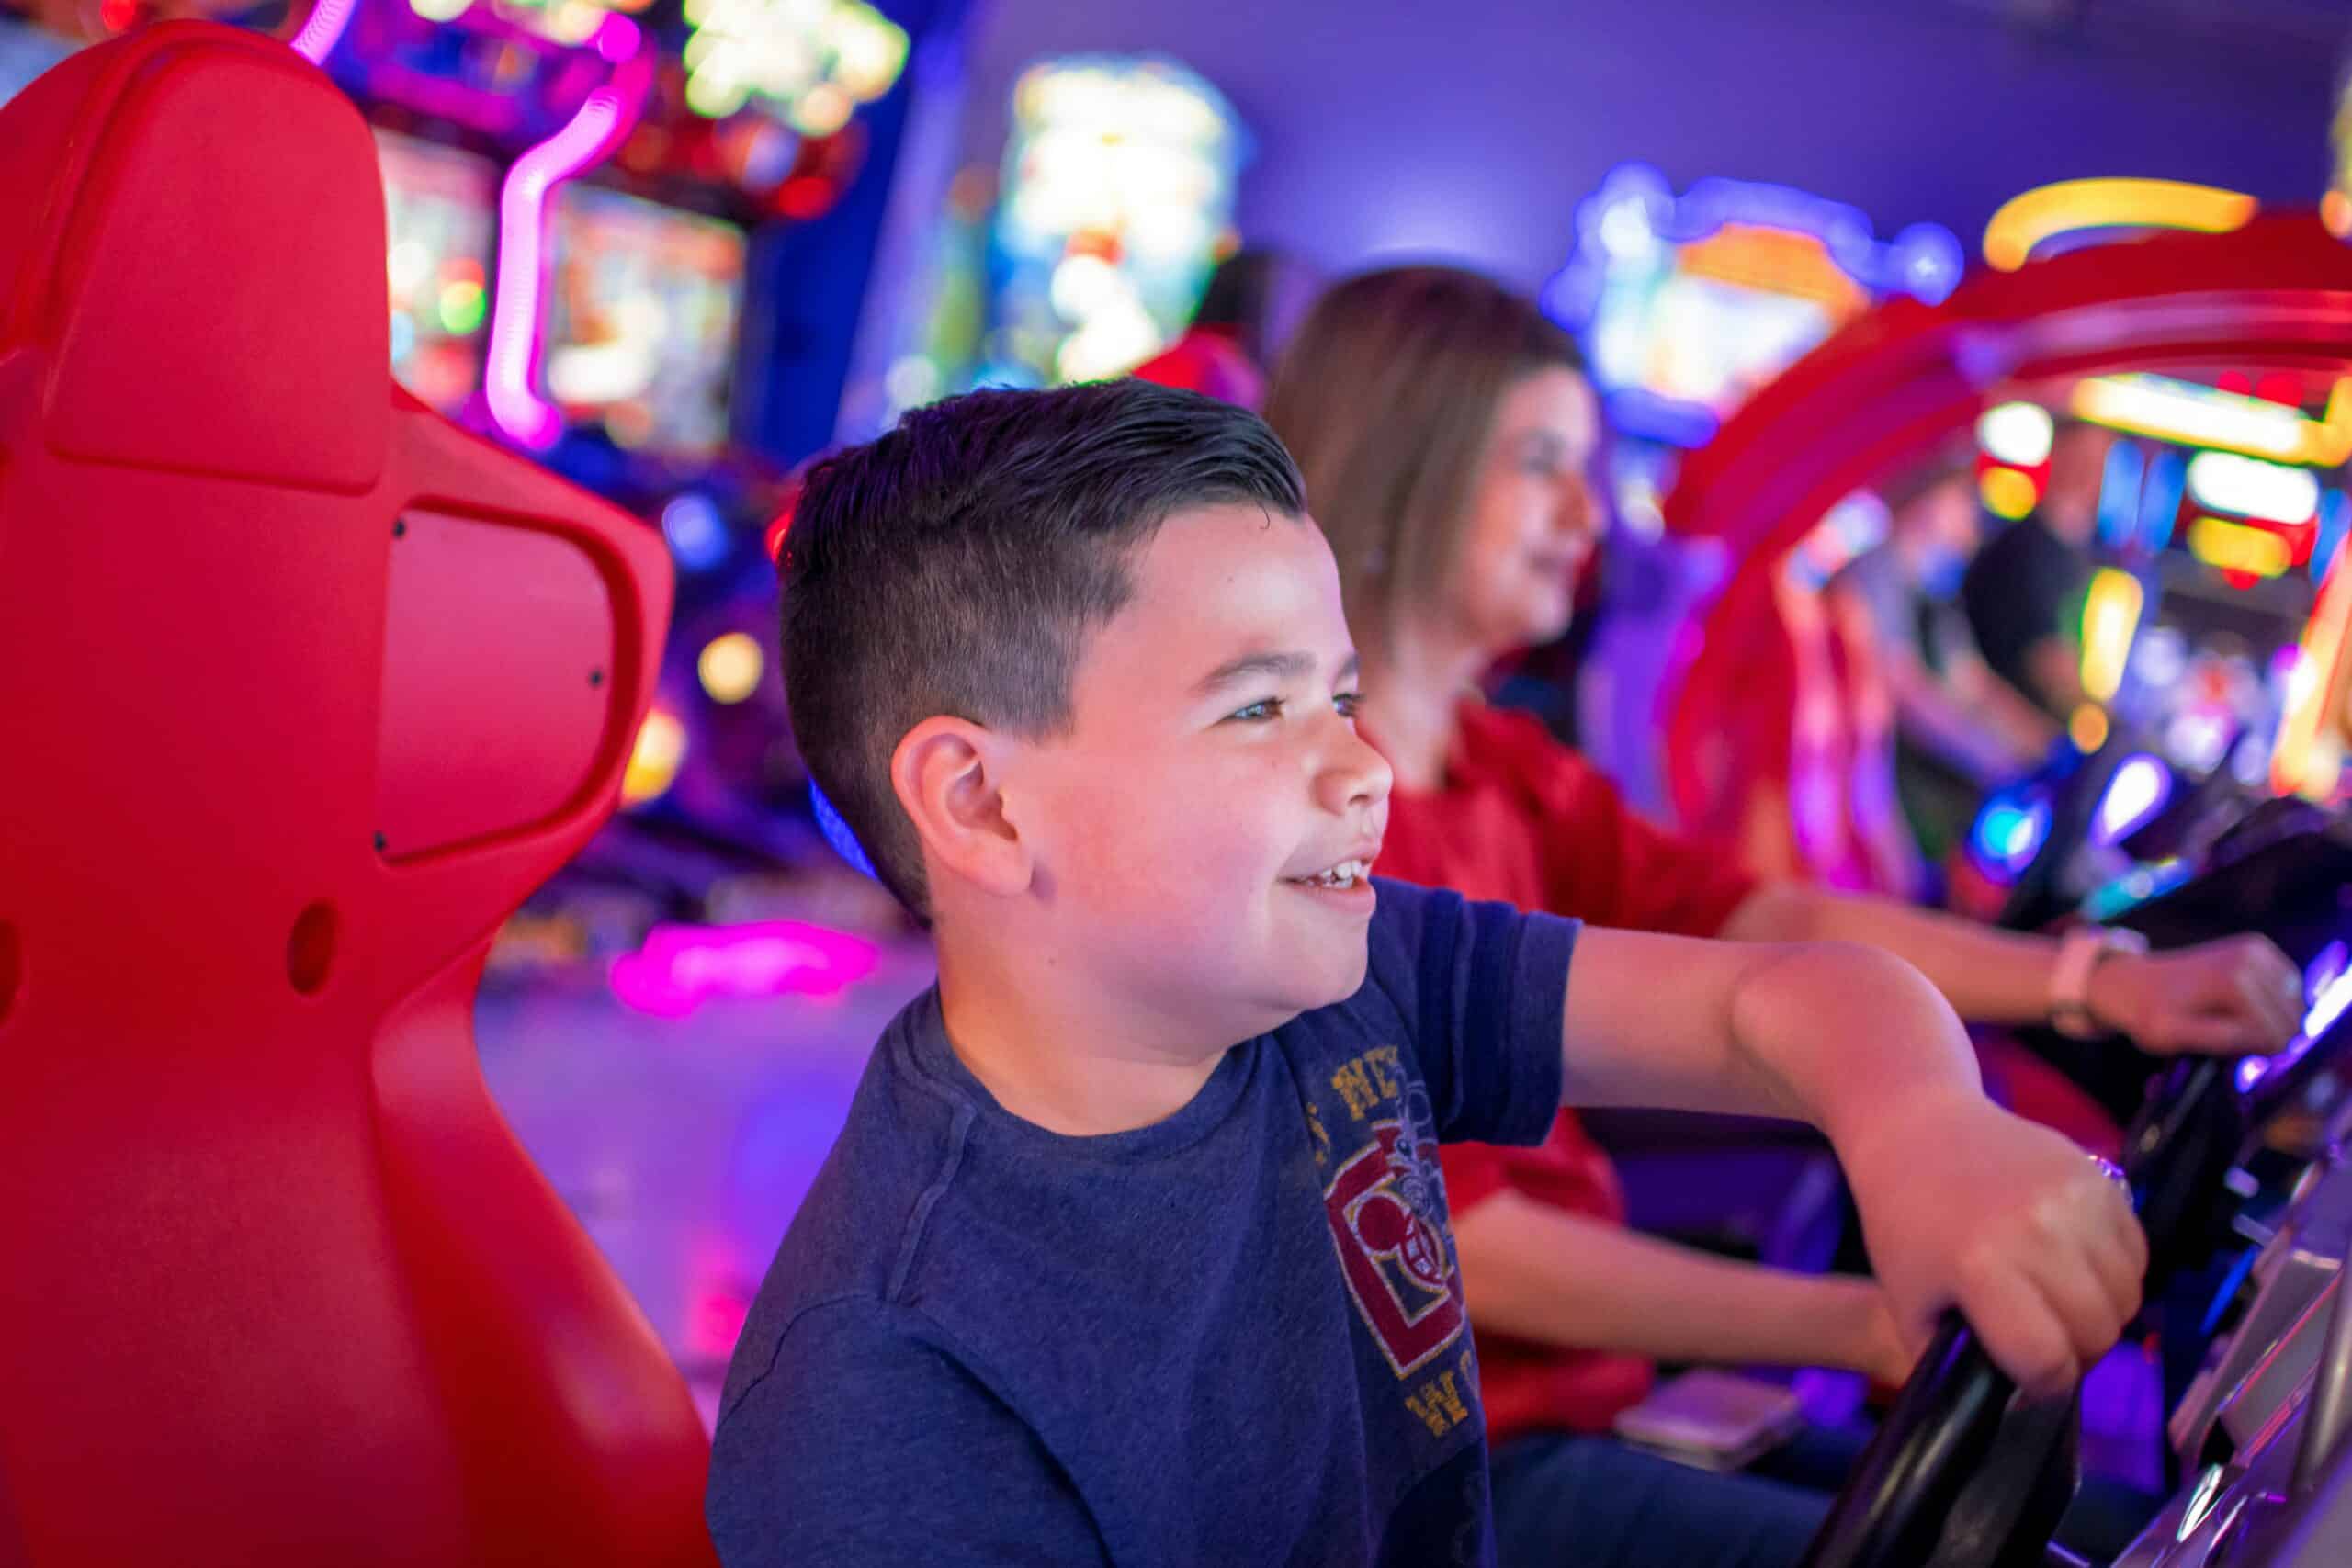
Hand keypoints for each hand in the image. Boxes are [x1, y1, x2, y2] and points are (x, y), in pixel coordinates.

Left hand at [1841, 1088, 2144, 1397]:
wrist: (1917, 1124)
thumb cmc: (1904, 1218)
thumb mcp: (1907, 1300)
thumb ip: (1949, 1360)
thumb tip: (2000, 1405)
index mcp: (1982, 1267)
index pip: (2048, 1361)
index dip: (2042, 1384)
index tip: (2029, 1378)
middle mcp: (2037, 1232)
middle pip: (2096, 1334)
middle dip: (2076, 1353)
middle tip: (2047, 1341)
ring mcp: (2074, 1200)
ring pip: (2126, 1297)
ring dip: (2102, 1315)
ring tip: (2060, 1304)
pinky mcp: (2098, 1176)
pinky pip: (2137, 1253)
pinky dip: (2117, 1273)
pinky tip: (2076, 1266)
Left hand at [2089, 936, 2303, 1056]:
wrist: (2134, 982)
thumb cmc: (2150, 1014)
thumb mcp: (2173, 1037)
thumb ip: (2222, 1039)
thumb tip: (2267, 1038)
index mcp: (2236, 982)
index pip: (2275, 1036)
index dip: (2253, 1051)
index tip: (2222, 1046)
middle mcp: (2251, 957)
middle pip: (2289, 1020)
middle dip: (2262, 1034)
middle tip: (2223, 1031)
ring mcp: (2257, 948)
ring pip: (2293, 1006)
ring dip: (2267, 1018)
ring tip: (2228, 1017)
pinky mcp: (2258, 946)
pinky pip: (2289, 989)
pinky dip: (2271, 1003)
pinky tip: (2241, 1005)